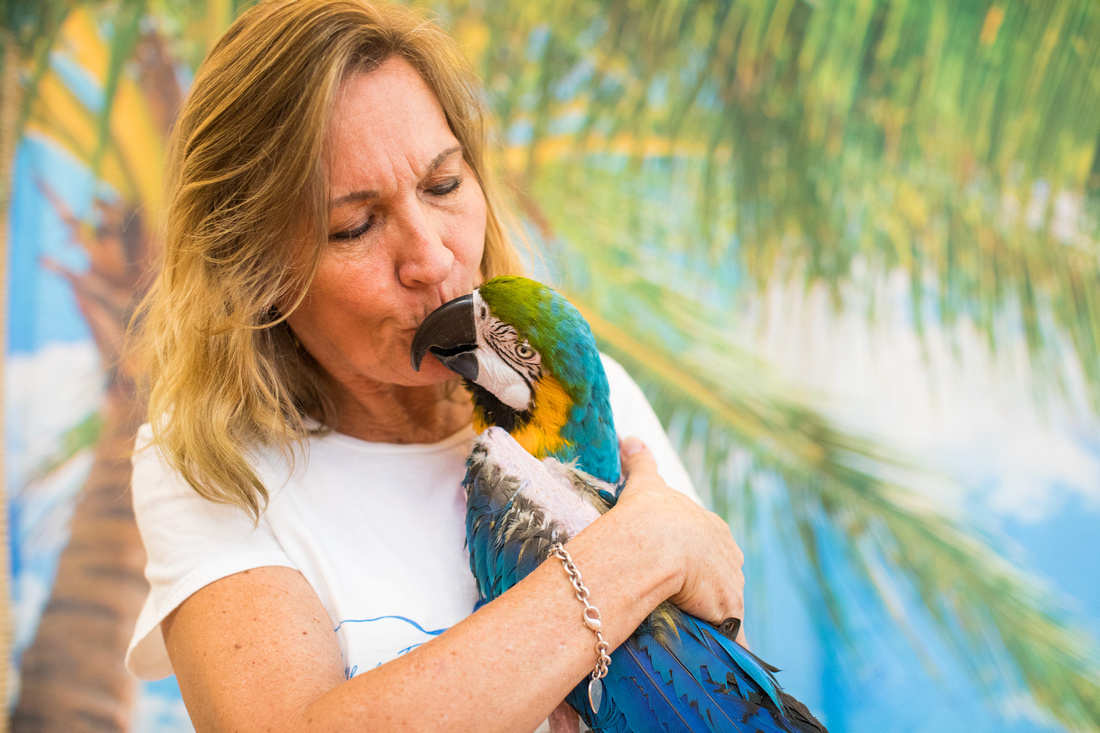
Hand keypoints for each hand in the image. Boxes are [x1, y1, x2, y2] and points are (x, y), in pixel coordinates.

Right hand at [614, 436, 746, 640]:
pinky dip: (721, 644)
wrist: (655, 541)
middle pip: (719, 576)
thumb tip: (629, 437)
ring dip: (708, 616)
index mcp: (712, 527)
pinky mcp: (727, 611)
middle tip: (676, 598)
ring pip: (721, 605)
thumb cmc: (648, 514)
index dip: (694, 557)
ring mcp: (730, 584)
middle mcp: (728, 554)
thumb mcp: (646, 483)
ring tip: (684, 628)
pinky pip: (727, 634)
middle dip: (704, 587)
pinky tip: (711, 657)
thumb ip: (640, 461)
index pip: (708, 546)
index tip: (678, 566)